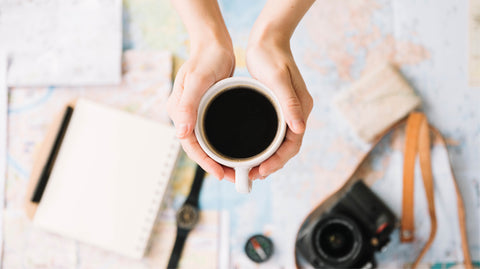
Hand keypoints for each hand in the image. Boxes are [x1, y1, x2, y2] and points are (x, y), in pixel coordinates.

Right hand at [167, 41, 235, 179]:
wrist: (214, 44)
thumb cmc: (205, 59)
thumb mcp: (197, 80)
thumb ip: (187, 105)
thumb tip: (180, 133)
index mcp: (178, 111)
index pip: (189, 144)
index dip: (204, 162)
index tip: (220, 173)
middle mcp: (185, 115)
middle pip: (198, 147)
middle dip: (213, 164)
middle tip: (233, 177)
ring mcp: (196, 113)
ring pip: (206, 143)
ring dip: (219, 157)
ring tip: (236, 169)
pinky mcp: (207, 110)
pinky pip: (213, 133)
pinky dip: (223, 144)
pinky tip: (236, 150)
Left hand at [246, 35, 313, 179]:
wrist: (268, 40)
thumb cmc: (272, 57)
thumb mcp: (279, 79)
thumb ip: (289, 103)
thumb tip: (299, 129)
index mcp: (301, 109)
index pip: (294, 144)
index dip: (279, 160)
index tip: (263, 170)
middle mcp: (296, 113)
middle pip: (287, 147)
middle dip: (272, 164)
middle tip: (253, 176)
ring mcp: (287, 111)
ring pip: (279, 143)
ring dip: (268, 158)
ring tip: (252, 170)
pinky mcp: (277, 108)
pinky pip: (273, 133)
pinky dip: (264, 145)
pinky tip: (253, 151)